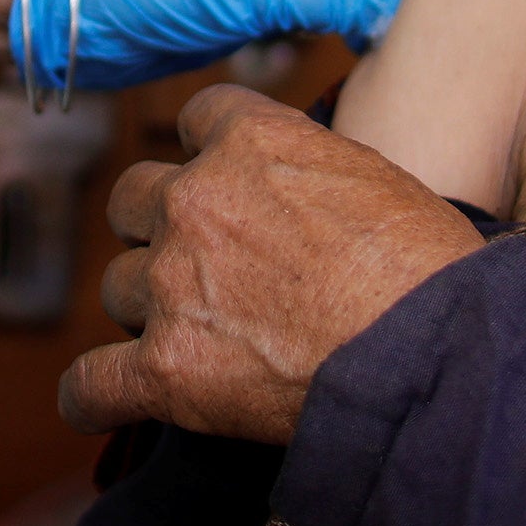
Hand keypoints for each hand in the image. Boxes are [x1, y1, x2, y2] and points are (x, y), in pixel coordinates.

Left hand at [59, 85, 482, 443]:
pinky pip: (90, 383)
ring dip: (147, 311)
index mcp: (251, 142)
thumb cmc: (431, 272)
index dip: (204, 156)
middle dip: (159, 232)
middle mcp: (195, 202)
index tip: (221, 184)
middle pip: (133, 201)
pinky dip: (93, 398)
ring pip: (117, 288)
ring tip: (198, 342)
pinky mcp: (165, 369)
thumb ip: (307, 170)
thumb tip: (297, 197)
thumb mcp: (375, 178)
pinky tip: (102, 405)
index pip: (195, 120)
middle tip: (207, 270)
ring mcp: (172, 285)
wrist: (435, 357)